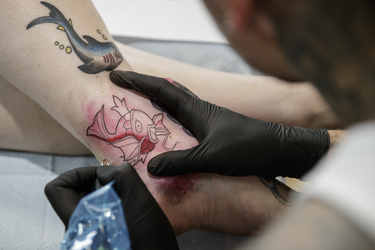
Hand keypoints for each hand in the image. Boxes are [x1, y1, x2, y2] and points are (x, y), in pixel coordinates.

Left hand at [44, 164, 178, 249]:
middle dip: (98, 183)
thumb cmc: (149, 241)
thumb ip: (119, 177)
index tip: (101, 174)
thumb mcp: (139, 200)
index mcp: (79, 223)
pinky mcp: (101, 241)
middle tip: (121, 186)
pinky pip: (100, 214)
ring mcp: (89, 238)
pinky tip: (132, 212)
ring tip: (130, 200)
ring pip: (89, 204)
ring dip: (109, 194)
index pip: (56, 189)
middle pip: (75, 194)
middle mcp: (78, 232)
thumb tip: (106, 172)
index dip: (77, 174)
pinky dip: (114, 205)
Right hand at [110, 71, 329, 177]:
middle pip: (167, 94)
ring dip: (157, 105)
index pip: (162, 89)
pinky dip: (171, 122)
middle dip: (144, 90)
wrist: (280, 149)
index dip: (138, 82)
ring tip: (139, 110)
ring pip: (176, 108)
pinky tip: (168, 134)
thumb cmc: (250, 147)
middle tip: (124, 91)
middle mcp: (201, 111)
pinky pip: (185, 123)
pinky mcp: (213, 132)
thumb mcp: (212, 156)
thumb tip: (151, 166)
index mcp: (197, 110)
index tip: (117, 77)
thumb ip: (181, 161)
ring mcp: (208, 121)